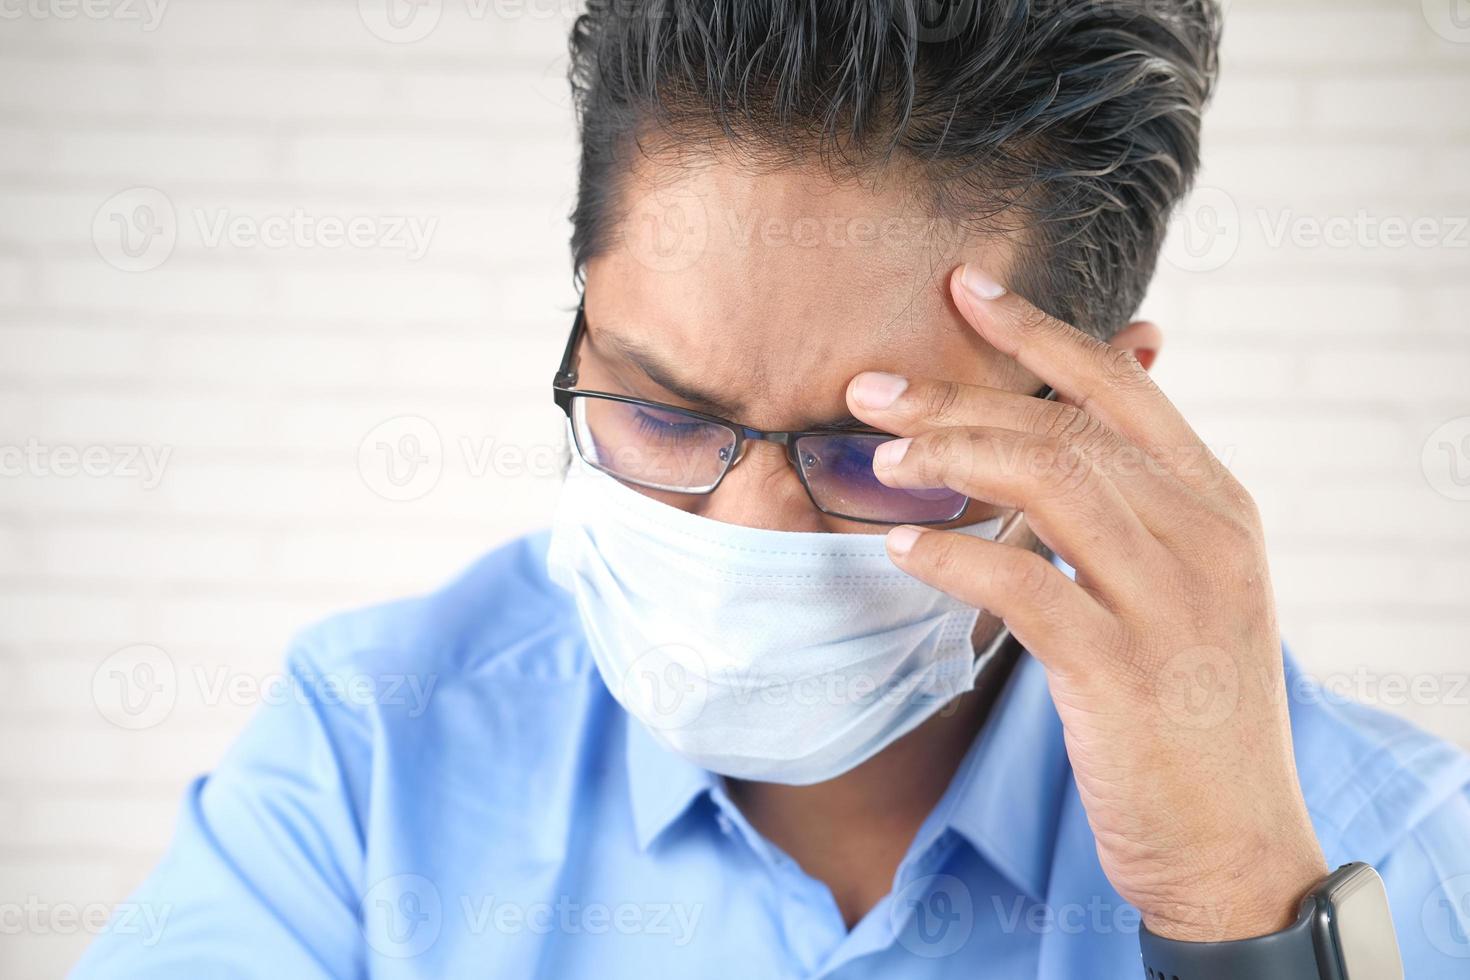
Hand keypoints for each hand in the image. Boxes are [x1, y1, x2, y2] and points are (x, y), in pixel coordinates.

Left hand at [846, 265, 1328, 941]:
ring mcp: (1172, 604)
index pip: (1122, 388)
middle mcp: (1205, 538)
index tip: (964, 291)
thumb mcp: (1186, 591)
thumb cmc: (1189, 710)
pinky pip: (1027, 588)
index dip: (1039, 332)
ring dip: (954, 459)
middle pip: (1068, 429)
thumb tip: (1056, 438)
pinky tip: (900, 548)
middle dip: (961, 397)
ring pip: (1052, 485)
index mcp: (1217, 506)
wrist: (1235, 846)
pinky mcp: (1125, 674)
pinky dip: (956, 558)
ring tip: (880, 460)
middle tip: (871, 390)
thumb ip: (1133, 509)